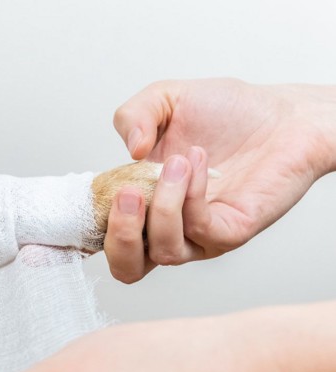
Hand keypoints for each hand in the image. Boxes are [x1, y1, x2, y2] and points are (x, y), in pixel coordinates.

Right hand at [104, 79, 335, 282]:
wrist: (284, 114)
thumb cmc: (228, 113)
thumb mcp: (165, 100)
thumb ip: (133, 116)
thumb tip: (129, 151)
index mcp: (143, 203)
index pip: (104, 237)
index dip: (90, 228)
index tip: (92, 196)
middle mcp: (167, 226)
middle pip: (127, 268)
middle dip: (118, 236)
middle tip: (126, 195)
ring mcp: (199, 235)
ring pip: (164, 251)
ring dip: (162, 205)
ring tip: (176, 161)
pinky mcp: (230, 232)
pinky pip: (199, 229)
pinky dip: (191, 196)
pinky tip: (198, 163)